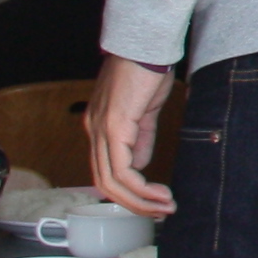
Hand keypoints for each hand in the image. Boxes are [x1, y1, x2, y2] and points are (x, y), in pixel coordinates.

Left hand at [85, 55, 178, 219]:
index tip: (153, 202)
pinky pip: (122, 169)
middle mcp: (94, 130)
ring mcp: (101, 129)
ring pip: (111, 181)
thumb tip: (140, 164)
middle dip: (133, 204)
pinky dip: (140, 187)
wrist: (146, 44)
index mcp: (100, 126)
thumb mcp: (143, 111)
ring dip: (139, 201)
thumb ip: (140, 139)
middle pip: (104, 183)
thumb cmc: (146, 69)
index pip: (105, 171)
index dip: (128, 193)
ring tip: (163, 206)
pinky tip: (158, 191)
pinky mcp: (114, 126)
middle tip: (159, 212)